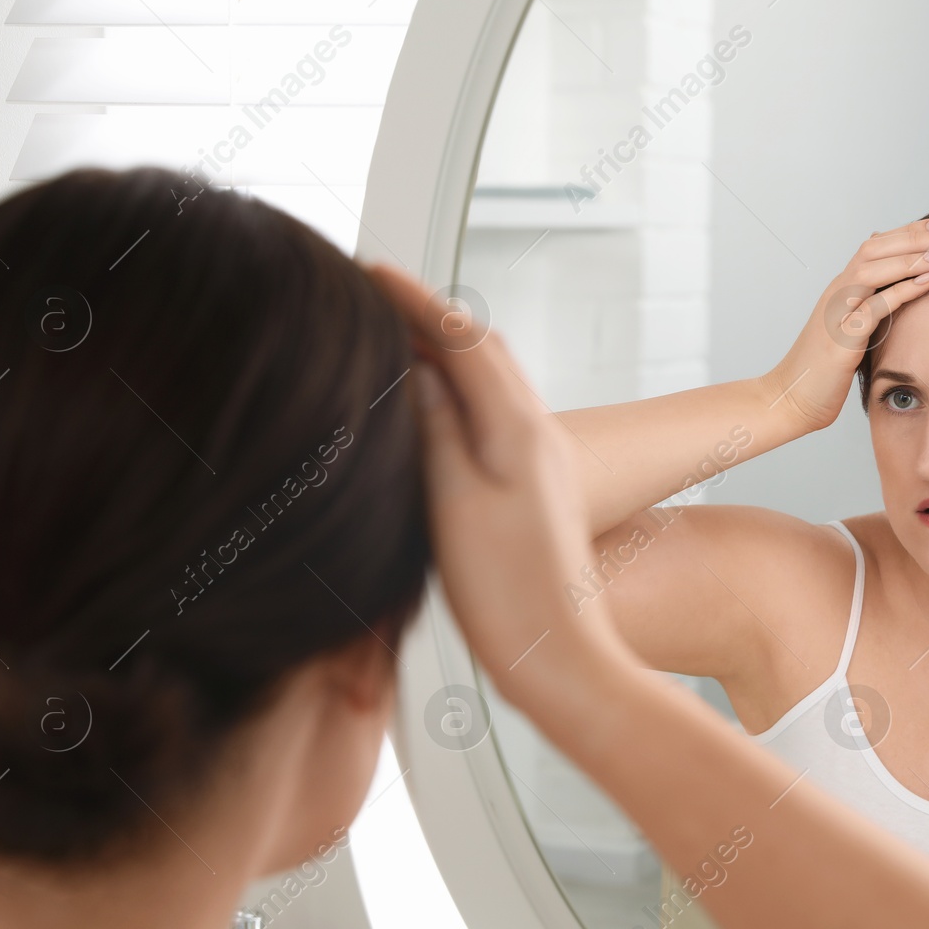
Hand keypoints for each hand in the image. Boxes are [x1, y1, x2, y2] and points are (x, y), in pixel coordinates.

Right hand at [362, 262, 628, 694]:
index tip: (369, 268)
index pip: (463, 338)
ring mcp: (544, 464)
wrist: (559, 659)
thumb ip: (434, 426)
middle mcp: (540, 437)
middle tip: (377, 293)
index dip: (415, 298)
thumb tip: (418, 366)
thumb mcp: (453, 501)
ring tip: (397, 336)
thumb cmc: (507, 596)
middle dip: (431, 315)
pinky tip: (433, 410)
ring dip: (448, 350)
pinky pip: (495, 416)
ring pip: (493, 382)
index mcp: (521, 430)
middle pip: (483, 351)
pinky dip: (460, 392)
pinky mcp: (538, 492)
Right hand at [761, 218, 928, 431]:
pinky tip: (925, 284)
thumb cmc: (822, 369)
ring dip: (908, 260)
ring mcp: (835, 315)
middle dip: (912, 237)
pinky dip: (899, 292)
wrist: (790, 398)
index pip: (874, 247)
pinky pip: (872, 308)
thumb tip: (891, 288)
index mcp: (840, 290)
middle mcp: (836, 295)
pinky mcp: (840, 341)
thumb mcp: (848, 329)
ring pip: (870, 272)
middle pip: (873, 250)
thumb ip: (866, 306)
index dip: (907, 232)